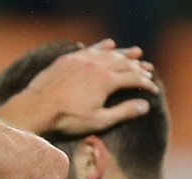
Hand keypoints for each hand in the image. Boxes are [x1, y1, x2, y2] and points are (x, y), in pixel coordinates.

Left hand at [23, 39, 158, 136]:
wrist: (37, 109)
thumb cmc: (68, 119)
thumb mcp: (99, 121)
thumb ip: (123, 112)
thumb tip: (145, 105)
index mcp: (107, 81)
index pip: (134, 78)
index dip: (146, 84)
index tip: (154, 90)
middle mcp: (97, 65)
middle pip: (124, 62)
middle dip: (138, 66)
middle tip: (148, 69)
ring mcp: (82, 59)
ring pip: (109, 53)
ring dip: (124, 53)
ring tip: (136, 52)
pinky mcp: (69, 59)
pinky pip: (91, 48)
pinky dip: (103, 47)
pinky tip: (109, 45)